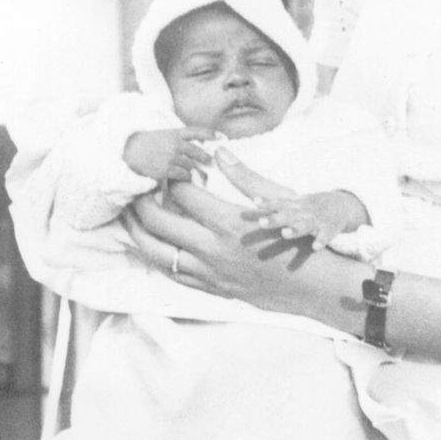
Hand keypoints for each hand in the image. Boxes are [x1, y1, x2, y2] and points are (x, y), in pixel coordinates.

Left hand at [120, 146, 357, 320]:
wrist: (311, 286)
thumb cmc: (298, 239)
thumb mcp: (277, 201)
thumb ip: (243, 176)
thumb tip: (219, 151)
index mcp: (229, 223)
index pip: (182, 193)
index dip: (170, 178)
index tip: (166, 170)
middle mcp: (213, 250)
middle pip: (159, 224)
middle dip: (141, 204)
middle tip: (135, 190)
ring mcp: (210, 273)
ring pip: (158, 254)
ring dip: (139, 234)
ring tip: (129, 219)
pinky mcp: (212, 288)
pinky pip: (173, 274)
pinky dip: (158, 257)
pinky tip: (153, 246)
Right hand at [123, 127, 212, 182]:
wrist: (127, 152)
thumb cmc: (144, 145)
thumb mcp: (161, 135)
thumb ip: (177, 139)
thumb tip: (195, 147)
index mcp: (174, 133)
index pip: (196, 131)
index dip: (210, 134)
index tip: (221, 137)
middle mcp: (175, 144)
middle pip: (198, 152)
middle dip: (206, 158)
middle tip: (210, 162)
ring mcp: (171, 157)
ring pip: (191, 166)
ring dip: (194, 170)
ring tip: (198, 174)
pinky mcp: (166, 170)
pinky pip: (183, 176)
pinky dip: (186, 178)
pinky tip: (184, 179)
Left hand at [243, 188, 368, 250]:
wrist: (340, 206)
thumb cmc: (303, 207)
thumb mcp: (286, 201)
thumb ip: (261, 196)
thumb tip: (233, 177)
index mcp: (290, 205)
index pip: (276, 202)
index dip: (266, 203)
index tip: (254, 202)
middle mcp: (302, 210)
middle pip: (287, 214)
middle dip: (275, 219)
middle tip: (261, 223)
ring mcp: (316, 220)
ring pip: (305, 224)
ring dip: (296, 229)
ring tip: (285, 234)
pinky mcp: (328, 230)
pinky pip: (325, 236)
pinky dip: (321, 241)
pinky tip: (315, 248)